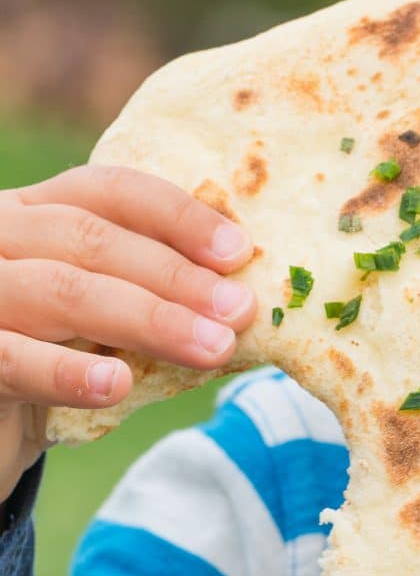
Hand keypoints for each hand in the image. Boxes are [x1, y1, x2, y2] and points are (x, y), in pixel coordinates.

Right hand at [0, 164, 256, 507]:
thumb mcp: (98, 322)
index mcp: (34, 215)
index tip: (238, 253)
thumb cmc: (48, 365)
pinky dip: (66, 371)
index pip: (107, 191)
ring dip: (147, 320)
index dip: (176, 216)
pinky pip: (12, 358)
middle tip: (239, 311)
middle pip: (90, 240)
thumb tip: (236, 302)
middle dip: (175, 276)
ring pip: (61, 291)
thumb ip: (145, 297)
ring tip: (210, 347)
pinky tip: (117, 384)